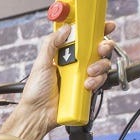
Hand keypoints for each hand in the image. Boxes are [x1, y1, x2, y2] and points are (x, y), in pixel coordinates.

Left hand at [16, 21, 116, 136]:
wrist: (37, 114)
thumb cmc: (35, 91)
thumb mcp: (41, 63)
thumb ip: (51, 44)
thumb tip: (66, 28)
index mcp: (64, 54)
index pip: (82, 38)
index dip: (95, 30)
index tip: (104, 25)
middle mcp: (75, 64)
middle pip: (97, 50)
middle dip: (104, 46)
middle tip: (100, 49)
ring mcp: (81, 77)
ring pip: (102, 65)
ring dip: (99, 66)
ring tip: (88, 73)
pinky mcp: (86, 90)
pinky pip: (99, 82)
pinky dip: (96, 81)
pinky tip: (86, 85)